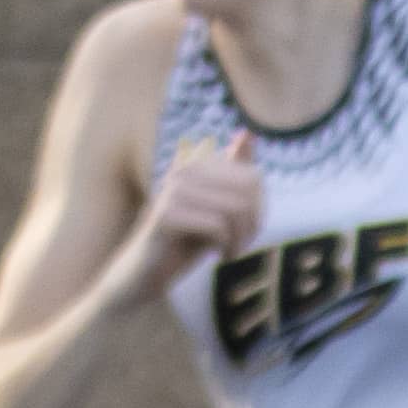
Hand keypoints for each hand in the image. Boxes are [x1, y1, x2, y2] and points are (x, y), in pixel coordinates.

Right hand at [134, 131, 263, 273]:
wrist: (148, 273)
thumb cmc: (187, 241)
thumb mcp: (218, 208)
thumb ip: (233, 175)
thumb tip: (247, 134)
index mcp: (196, 165)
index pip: (252, 178)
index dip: (259, 208)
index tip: (247, 230)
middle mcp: (183, 171)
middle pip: (247, 192)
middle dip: (252, 224)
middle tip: (241, 245)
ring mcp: (173, 191)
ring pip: (235, 209)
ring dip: (240, 239)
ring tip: (231, 252)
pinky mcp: (166, 215)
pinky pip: (217, 226)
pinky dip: (226, 246)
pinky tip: (219, 256)